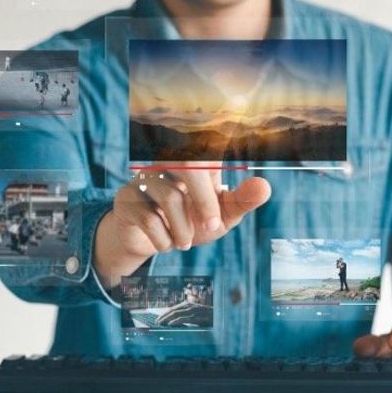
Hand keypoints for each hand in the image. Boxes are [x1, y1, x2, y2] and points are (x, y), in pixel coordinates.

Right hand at [94, 162, 271, 286]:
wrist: (151, 243)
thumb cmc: (190, 223)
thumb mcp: (220, 216)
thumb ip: (242, 201)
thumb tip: (265, 186)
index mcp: (194, 162)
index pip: (207, 148)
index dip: (216, 154)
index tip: (223, 178)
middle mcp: (167, 163)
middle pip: (188, 164)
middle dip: (205, 201)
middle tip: (212, 226)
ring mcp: (144, 179)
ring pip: (170, 197)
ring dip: (183, 229)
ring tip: (184, 242)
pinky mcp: (126, 199)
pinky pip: (149, 217)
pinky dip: (164, 239)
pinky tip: (166, 244)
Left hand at [156, 301, 212, 326]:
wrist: (220, 317)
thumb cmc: (207, 317)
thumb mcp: (196, 314)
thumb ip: (186, 315)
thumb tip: (174, 322)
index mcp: (188, 304)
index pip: (173, 309)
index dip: (164, 314)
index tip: (158, 319)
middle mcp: (190, 306)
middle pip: (173, 311)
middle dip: (163, 317)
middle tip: (156, 322)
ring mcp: (193, 311)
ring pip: (176, 314)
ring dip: (167, 319)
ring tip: (160, 324)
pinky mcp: (197, 317)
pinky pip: (184, 319)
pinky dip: (176, 321)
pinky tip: (170, 325)